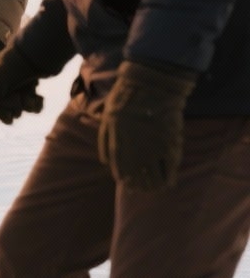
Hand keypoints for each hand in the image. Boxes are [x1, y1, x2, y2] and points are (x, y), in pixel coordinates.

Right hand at [0, 42, 45, 128]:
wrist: (30, 57)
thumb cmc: (7, 70)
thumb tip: (7, 121)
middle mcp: (3, 91)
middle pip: (5, 110)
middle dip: (11, 109)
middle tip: (15, 102)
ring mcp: (18, 92)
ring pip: (21, 110)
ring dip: (26, 106)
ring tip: (30, 96)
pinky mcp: (31, 92)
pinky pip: (33, 107)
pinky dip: (37, 104)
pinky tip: (38, 99)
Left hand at [98, 60, 195, 190]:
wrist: (150, 86)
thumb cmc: (124, 101)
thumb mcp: (107, 121)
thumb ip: (105, 143)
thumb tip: (106, 163)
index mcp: (118, 144)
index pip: (121, 170)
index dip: (124, 179)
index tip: (126, 185)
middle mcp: (136, 150)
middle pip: (138, 176)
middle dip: (139, 186)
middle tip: (140, 191)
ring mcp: (154, 147)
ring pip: (155, 174)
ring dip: (154, 185)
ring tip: (154, 190)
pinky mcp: (171, 143)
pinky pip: (171, 165)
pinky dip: (170, 176)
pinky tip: (169, 182)